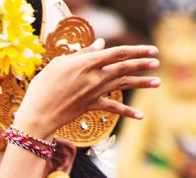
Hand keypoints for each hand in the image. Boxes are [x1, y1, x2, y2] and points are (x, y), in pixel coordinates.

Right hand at [15, 39, 160, 139]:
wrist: (38, 115)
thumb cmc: (43, 86)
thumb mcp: (59, 64)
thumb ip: (82, 54)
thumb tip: (100, 45)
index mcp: (87, 63)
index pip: (118, 53)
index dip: (137, 50)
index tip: (151, 49)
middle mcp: (95, 77)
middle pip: (124, 68)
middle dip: (143, 64)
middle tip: (156, 62)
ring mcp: (95, 93)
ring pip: (123, 85)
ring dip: (142, 84)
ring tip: (157, 82)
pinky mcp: (91, 106)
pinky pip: (113, 108)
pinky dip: (127, 112)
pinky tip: (141, 116)